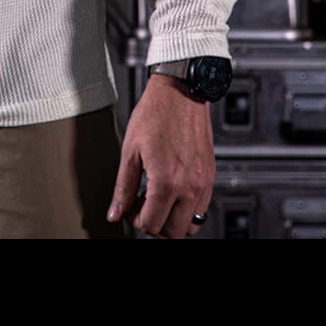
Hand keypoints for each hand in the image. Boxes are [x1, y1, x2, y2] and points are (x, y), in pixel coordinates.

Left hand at [107, 72, 214, 238]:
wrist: (181, 93)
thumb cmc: (155, 114)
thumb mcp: (129, 152)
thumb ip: (122, 188)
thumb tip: (115, 212)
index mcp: (167, 182)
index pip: (151, 224)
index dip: (135, 220)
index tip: (129, 209)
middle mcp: (190, 186)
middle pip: (174, 232)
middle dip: (154, 225)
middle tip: (141, 208)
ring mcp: (203, 182)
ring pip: (192, 224)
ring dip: (172, 220)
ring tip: (155, 201)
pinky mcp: (210, 175)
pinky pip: (202, 207)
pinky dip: (186, 208)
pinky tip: (170, 190)